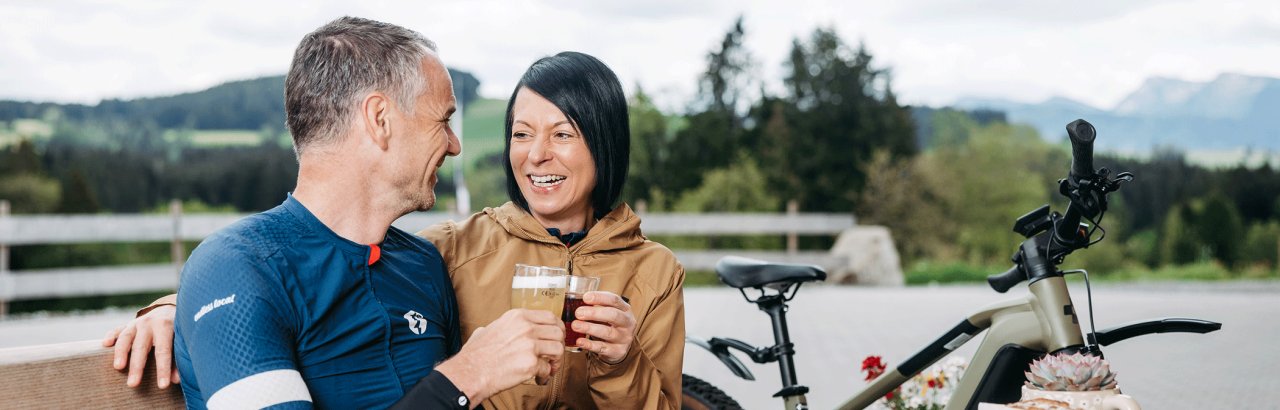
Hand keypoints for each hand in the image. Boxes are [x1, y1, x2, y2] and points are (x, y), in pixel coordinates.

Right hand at [101, 305, 179, 387]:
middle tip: (133, 384)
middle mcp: (149, 323)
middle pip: (141, 347)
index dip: (163, 369)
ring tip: (118, 367)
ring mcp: (136, 323)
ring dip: (120, 353)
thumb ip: (178, 358)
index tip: (163, 386)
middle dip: (137, 366)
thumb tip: (176, 380)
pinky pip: (116, 330)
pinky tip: (105, 344)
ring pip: (125, 337)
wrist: (169, 308)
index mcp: (166, 326)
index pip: (163, 350)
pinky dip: (110, 336)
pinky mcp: (127, 325)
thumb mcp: (181, 339)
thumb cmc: (177, 329)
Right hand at [436, 309, 563, 401]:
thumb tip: (504, 329)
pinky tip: (538, 378)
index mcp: (518, 317)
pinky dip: (544, 375)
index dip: (557, 328)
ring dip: (556, 361)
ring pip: (558, 350)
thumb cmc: (476, 354)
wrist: (470, 372)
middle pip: (558, 333)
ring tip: (548, 368)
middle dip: (559, 346)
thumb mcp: (488, 329)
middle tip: (553, 356)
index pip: (550, 317)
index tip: (556, 337)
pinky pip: (547, 369)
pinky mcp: (530, 364)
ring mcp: (529, 345)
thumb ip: (502, 326)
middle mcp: (526, 328)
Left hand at [572, 291, 635, 364]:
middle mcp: (628, 323)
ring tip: (575, 325)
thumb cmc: (610, 324)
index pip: (614, 300)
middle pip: (613, 315)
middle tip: (578, 313)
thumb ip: (596, 306)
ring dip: (589, 328)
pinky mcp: (618, 351)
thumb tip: (575, 301)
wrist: (619, 346)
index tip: (585, 297)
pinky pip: (602, 348)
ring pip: (607, 332)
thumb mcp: (608, 312)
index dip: (600, 297)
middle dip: (594, 313)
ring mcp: (624, 338)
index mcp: (625, 309)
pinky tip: (579, 341)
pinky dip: (589, 345)